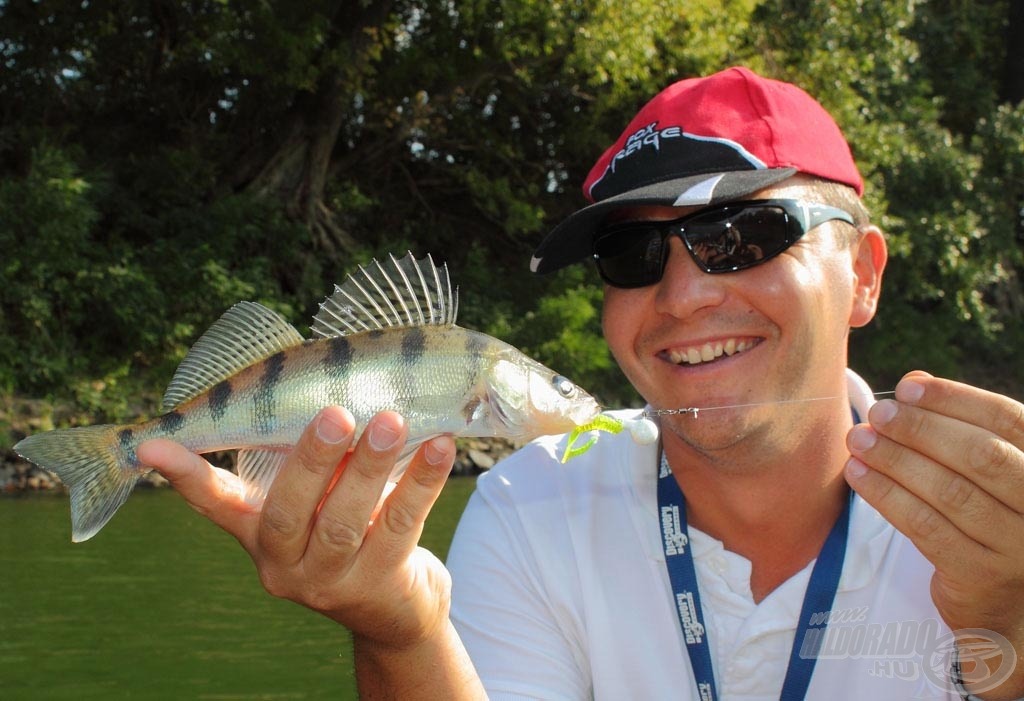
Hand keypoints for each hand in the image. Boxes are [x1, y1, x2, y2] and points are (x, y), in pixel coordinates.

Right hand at [136, 408, 455, 648]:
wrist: (395, 612)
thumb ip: (310, 465)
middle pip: (289, 510)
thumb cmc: (349, 534)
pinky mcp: (379, 585)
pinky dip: (421, 482)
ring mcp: (332, 581)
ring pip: (346, 520)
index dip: (186, 474)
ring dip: (370, 465)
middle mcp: (285, 564)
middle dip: (311, 458)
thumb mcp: (317, 505)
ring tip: (392, 420)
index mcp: (260, 535)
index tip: (150, 445)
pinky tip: (439, 446)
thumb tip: (325, 387)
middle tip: (334, 412)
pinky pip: (401, 526)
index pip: (216, 504)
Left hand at [844, 371, 1023, 698]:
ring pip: (949, 491)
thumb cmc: (987, 516)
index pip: (1008, 420)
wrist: (999, 601)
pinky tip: (858, 476)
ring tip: (858, 440)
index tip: (906, 388)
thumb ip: (958, 425)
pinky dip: (886, 496)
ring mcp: (1017, 545)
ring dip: (895, 460)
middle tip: (877, 414)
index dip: (954, 399)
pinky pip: (924, 526)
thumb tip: (914, 380)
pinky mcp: (979, 574)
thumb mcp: (986, 470)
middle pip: (981, 455)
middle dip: (920, 429)